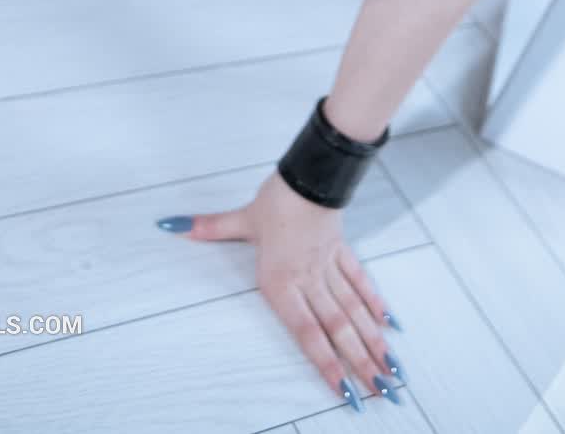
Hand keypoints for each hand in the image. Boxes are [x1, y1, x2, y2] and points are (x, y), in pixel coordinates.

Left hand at [158, 169, 406, 410]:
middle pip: (339, 328)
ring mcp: (329, 268)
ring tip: (391, 370)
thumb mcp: (242, 219)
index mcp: (283, 282)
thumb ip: (211, 228)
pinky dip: (375, 304)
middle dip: (359, 362)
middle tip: (382, 391)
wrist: (309, 173)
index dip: (327, 362)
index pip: (308, 332)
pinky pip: (360, 283)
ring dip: (373, 341)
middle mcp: (309, 281)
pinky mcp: (342, 253)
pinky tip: (390, 326)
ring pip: (355, 311)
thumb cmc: (276, 200)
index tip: (344, 390)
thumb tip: (173, 225)